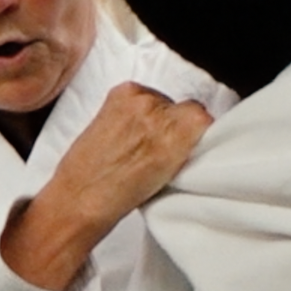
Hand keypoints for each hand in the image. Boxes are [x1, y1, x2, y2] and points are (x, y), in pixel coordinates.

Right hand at [0, 83, 211, 290]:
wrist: (82, 197)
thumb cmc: (87, 173)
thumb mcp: (106, 130)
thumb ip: (133, 120)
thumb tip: (155, 128)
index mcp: (125, 93)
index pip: (160, 99)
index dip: (164, 122)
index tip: (159, 137)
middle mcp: (146, 99)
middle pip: (181, 108)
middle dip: (177, 129)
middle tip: (162, 155)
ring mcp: (163, 117)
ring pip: (197, 120)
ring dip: (190, 140)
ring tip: (167, 164)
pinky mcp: (180, 137)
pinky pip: (207, 131)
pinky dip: (203, 147)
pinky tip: (182, 165)